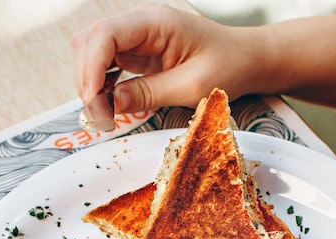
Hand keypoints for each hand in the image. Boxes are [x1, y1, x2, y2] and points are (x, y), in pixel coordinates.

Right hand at [71, 4, 335, 117]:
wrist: (248, 59)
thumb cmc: (229, 66)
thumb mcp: (193, 86)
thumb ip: (151, 93)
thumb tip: (111, 104)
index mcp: (155, 22)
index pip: (105, 35)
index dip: (92, 68)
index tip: (95, 102)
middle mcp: (140, 24)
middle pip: (89, 43)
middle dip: (87, 80)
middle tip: (101, 118)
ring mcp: (136, 38)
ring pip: (91, 53)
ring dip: (91, 85)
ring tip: (105, 117)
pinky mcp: (136, 53)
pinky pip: (106, 65)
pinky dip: (102, 87)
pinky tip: (112, 108)